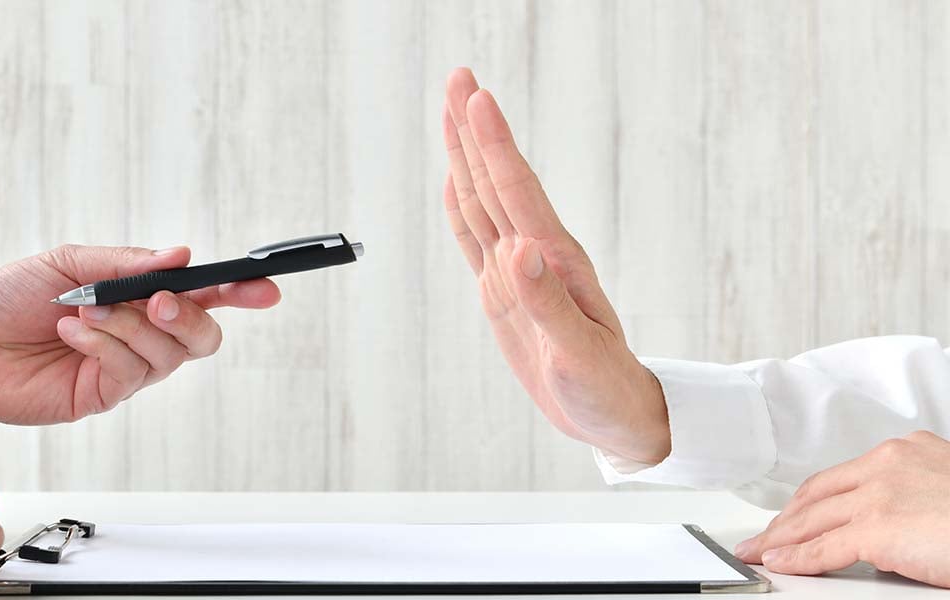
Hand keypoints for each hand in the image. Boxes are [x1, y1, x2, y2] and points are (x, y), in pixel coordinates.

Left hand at [0, 244, 280, 423]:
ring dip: (131, 326)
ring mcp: (124, 369)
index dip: (238, 291)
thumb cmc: (12, 295)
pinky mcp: (100, 396)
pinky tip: (75, 331)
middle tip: (157, 299)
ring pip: (166, 354)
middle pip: (201, 336)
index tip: (264, 287)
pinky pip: (128, 373)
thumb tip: (181, 255)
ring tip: (87, 309)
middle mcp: (141, 335)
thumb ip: (125, 263)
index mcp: (140, 297)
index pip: (204, 296)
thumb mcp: (69, 262)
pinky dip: (106, 345)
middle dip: (189, 315)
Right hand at [439, 67, 668, 463]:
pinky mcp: (504, 292)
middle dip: (475, 129)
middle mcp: (535, 257)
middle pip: (496, 182)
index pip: (517, 192)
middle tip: (459, 78)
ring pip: (483, 201)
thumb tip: (519, 250)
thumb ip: (548, 302)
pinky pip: (476, 240)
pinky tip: (455, 181)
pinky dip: (461, 207)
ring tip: (454, 111)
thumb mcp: (579, 354)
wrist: (614, 413)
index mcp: (554, 264)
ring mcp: (517, 272)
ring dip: (466, 155)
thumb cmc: (605, 389)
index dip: (494, 145)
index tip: (478, 98)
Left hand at [733, 431, 949, 587]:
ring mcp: (878, 494)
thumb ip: (913, 499)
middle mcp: (885, 464)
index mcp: (905, 451)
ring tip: (759, 553)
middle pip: (817, 495)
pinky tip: (779, 564)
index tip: (793, 515)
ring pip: (812, 519)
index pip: (841, 476)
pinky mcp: (877, 528)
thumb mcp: (947, 491)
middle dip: (786, 520)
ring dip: (780, 539)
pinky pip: (823, 548)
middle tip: (763, 537)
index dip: (810, 499)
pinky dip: (796, 558)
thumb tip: (889, 532)